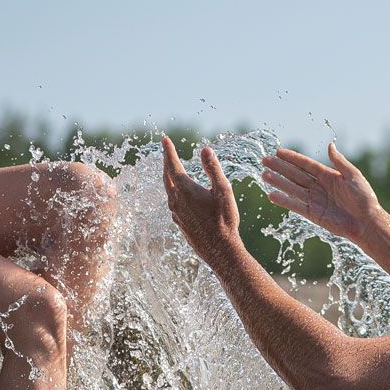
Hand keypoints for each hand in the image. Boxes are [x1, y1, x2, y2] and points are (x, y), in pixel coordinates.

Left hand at [160, 137, 239, 263]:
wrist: (220, 250)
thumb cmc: (225, 220)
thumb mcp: (223, 191)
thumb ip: (213, 169)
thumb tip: (205, 149)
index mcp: (185, 189)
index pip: (172, 165)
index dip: (169, 151)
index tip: (165, 139)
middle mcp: (176, 200)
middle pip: (167, 176)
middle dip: (167, 162)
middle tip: (166, 150)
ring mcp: (176, 212)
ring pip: (168, 190)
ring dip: (169, 177)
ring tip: (172, 169)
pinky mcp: (179, 222)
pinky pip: (172, 202)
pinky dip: (174, 191)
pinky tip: (180, 194)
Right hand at [260, 143, 379, 241]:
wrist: (366, 222)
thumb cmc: (364, 198)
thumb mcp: (353, 176)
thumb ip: (339, 161)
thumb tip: (330, 145)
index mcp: (328, 176)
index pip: (306, 164)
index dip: (292, 158)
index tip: (278, 152)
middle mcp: (319, 187)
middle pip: (295, 175)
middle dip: (280, 168)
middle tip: (265, 161)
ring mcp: (315, 200)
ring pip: (292, 189)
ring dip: (278, 182)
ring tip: (264, 175)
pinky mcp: (313, 214)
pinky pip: (295, 206)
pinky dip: (284, 201)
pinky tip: (271, 195)